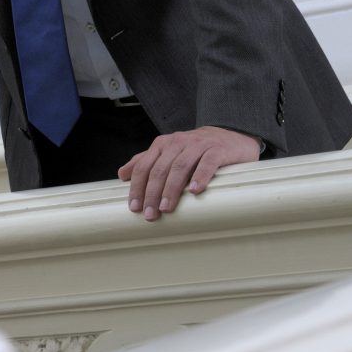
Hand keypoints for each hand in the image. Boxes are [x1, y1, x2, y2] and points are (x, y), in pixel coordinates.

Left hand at [118, 127, 260, 221]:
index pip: (144, 166)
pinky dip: (200, 176)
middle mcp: (178, 142)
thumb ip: (146, 162)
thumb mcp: (168, 153)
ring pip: (180, 166)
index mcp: (163, 144)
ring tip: (166, 207)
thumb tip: (122, 174)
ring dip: (171, 188)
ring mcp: (198, 145)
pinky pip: (207, 162)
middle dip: (152, 192)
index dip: (137, 186)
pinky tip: (195, 190)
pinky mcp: (217, 150)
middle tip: (149, 214)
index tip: (134, 207)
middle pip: (160, 168)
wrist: (229, 137)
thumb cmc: (195, 150)